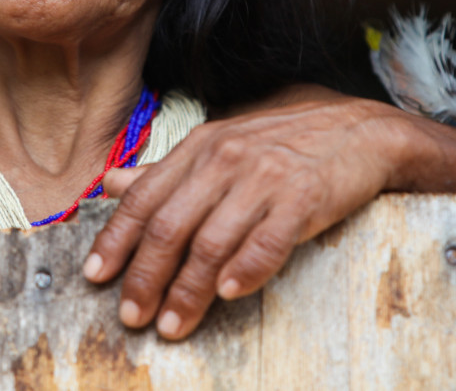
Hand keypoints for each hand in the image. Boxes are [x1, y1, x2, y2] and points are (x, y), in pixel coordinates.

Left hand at [81, 93, 455, 339]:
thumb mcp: (220, 144)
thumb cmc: (283, 143)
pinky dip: (245, 269)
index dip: (117, 238)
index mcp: (200, 147)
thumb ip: (168, 169)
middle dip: (145, 277)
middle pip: (171, 225)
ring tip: (173, 325)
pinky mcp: (304, 196)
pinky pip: (268, 239)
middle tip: (132, 316)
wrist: (360, 130)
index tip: (95, 276)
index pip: (145, 197)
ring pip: (212, 241)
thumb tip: (114, 184)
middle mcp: (225, 158)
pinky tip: (228, 295)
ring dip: (188, 290)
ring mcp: (264, 176)